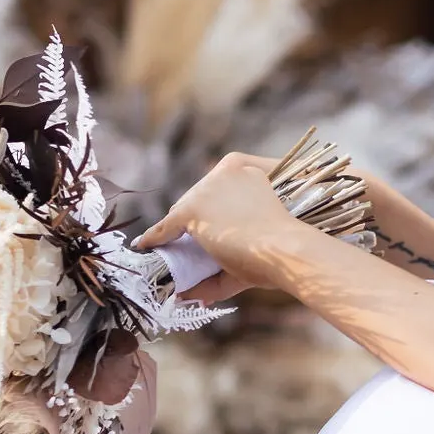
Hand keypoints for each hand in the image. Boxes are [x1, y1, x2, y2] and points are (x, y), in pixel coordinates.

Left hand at [140, 154, 300, 300]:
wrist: (287, 250)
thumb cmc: (286, 241)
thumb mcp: (261, 232)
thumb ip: (241, 240)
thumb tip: (218, 267)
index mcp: (246, 166)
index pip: (218, 186)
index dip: (212, 207)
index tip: (212, 224)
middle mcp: (223, 169)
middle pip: (198, 195)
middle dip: (198, 218)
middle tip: (205, 244)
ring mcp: (206, 188)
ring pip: (183, 211)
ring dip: (182, 232)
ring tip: (185, 253)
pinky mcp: (193, 210)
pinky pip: (167, 227)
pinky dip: (155, 238)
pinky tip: (146, 247)